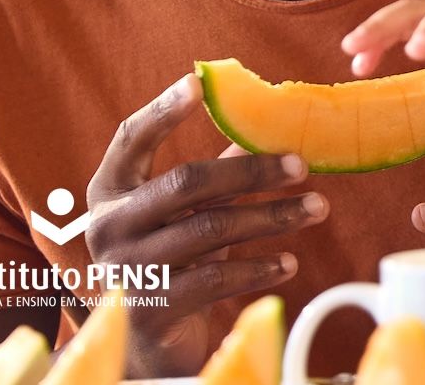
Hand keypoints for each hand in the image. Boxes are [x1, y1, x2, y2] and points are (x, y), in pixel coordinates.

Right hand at [85, 75, 326, 376]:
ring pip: (210, 231)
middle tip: (302, 165)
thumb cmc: (171, 262)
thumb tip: (267, 127)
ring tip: (317, 208)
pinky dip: (259, 268)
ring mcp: (126, 269)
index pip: (129, 140)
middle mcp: (107, 227)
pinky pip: (215, 280)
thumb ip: (216, 176)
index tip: (196, 82)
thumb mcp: (186, 215)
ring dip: (272, 217)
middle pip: (186, 183)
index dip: (161, 111)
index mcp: (109, 193)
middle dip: (251, 171)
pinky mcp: (151, 308)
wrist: (143, 344)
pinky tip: (289, 262)